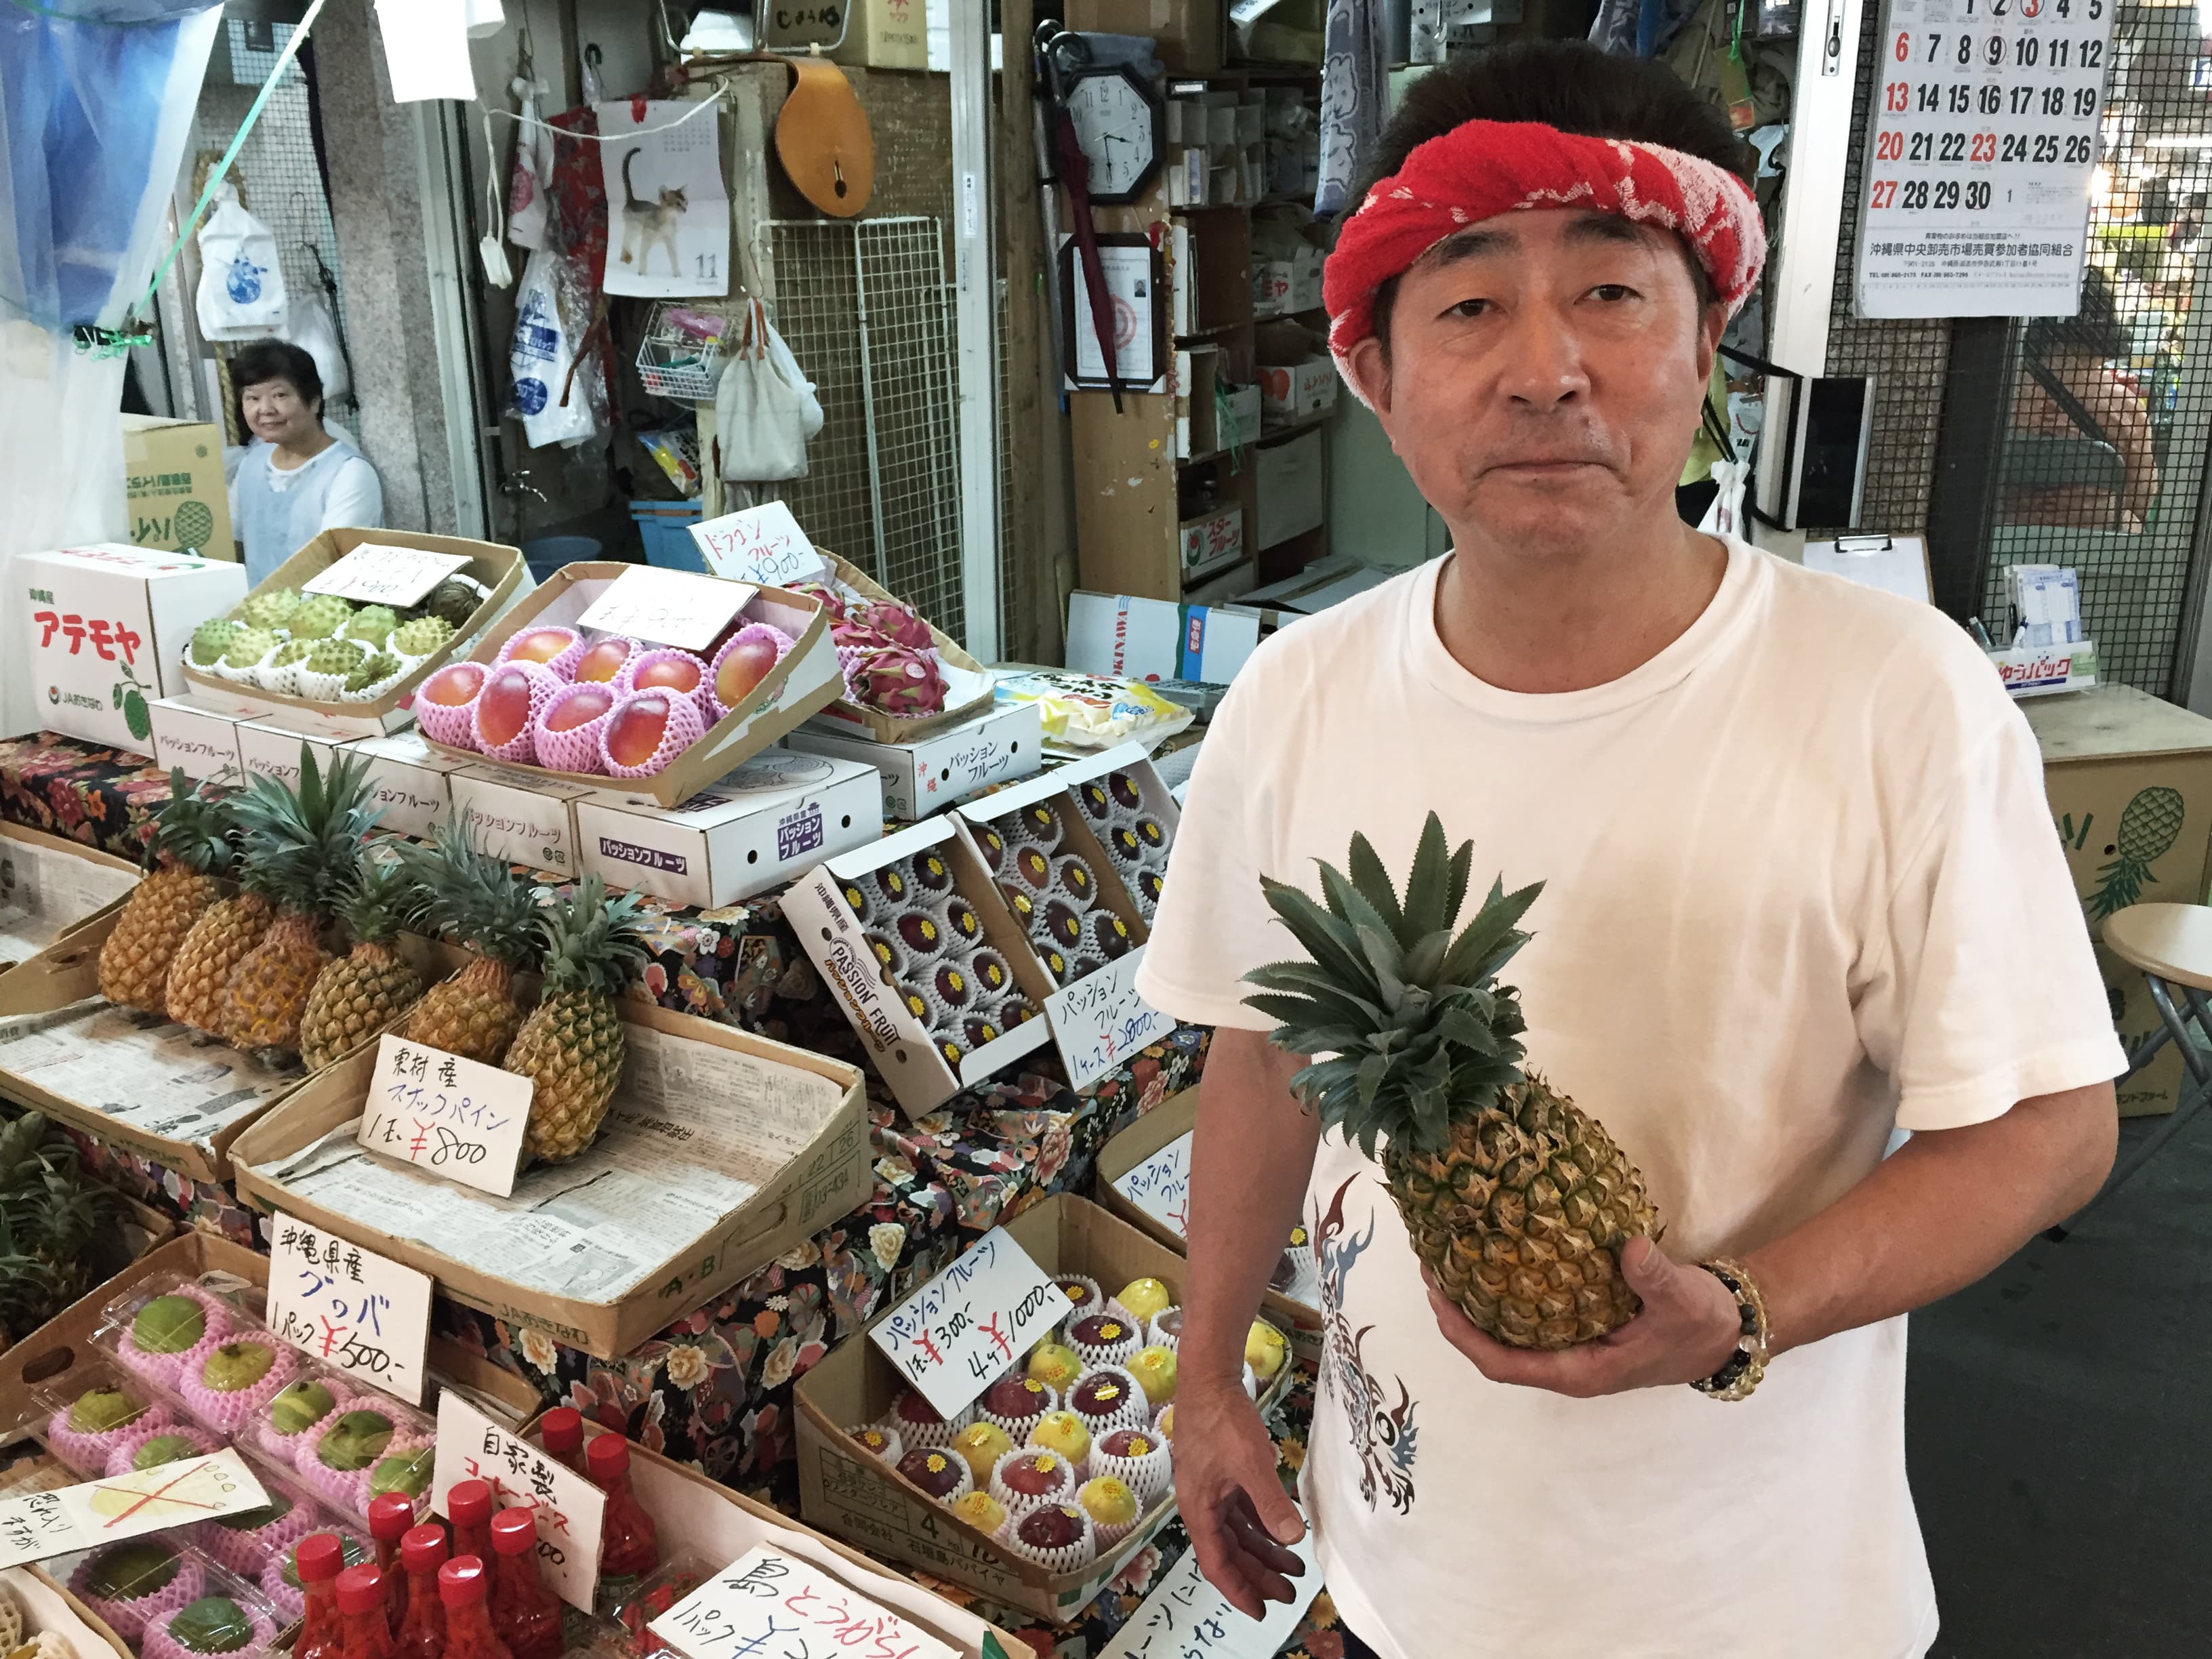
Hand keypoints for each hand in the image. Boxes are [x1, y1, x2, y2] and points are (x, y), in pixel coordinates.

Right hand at [1171, 1380, 1307, 1618]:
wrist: (1209, 1378)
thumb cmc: (1223, 1421)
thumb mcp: (1251, 1462)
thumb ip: (1270, 1503)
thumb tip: (1292, 1539)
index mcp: (1199, 1510)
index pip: (1217, 1563)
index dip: (1239, 1589)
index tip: (1261, 1610)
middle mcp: (1203, 1505)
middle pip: (1230, 1551)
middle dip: (1258, 1574)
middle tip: (1290, 1591)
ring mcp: (1213, 1489)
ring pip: (1238, 1533)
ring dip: (1263, 1551)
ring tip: (1295, 1567)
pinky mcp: (1224, 1474)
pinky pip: (1243, 1511)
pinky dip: (1262, 1525)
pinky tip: (1283, 1531)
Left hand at [1423, 1237, 1741, 1396]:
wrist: (1728, 1329)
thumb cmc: (1702, 1323)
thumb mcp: (1682, 1299)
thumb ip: (1655, 1277)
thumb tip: (1628, 1248)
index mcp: (1581, 1371)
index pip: (1503, 1365)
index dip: (1464, 1336)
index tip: (1437, 1299)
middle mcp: (1568, 1365)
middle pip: (1494, 1348)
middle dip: (1459, 1313)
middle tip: (1431, 1266)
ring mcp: (1572, 1347)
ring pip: (1508, 1332)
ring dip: (1477, 1302)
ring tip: (1449, 1259)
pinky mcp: (1580, 1328)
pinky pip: (1529, 1316)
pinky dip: (1505, 1292)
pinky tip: (1494, 1258)